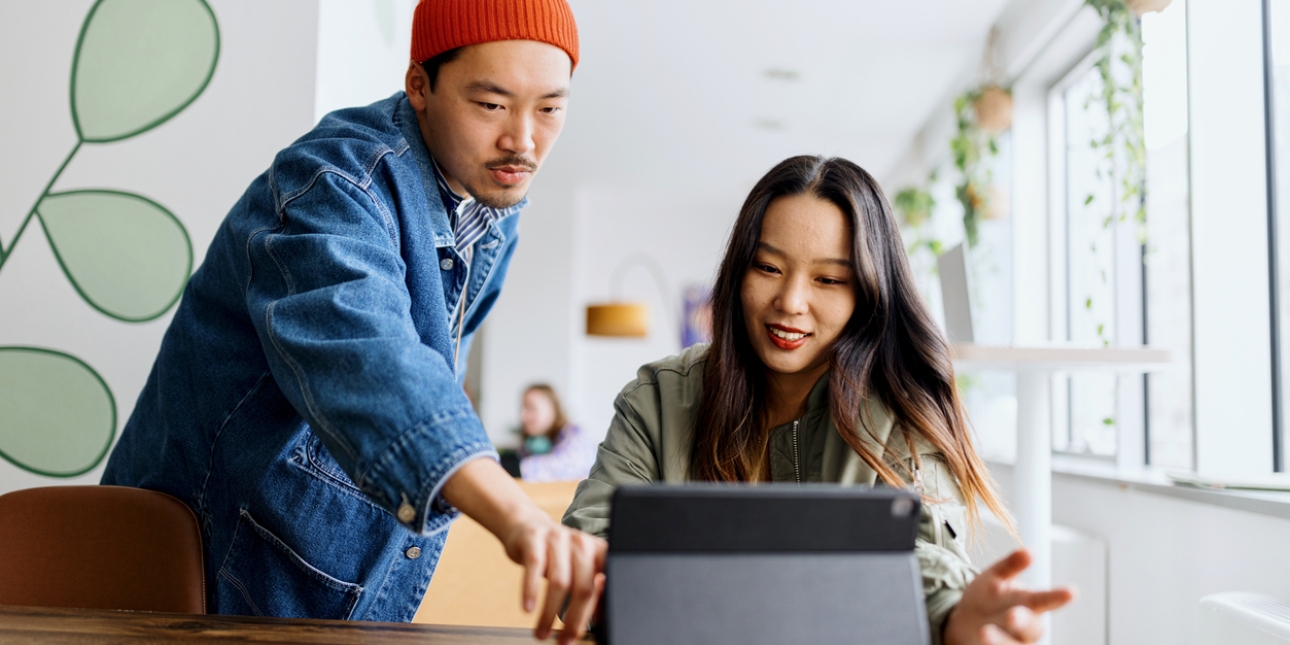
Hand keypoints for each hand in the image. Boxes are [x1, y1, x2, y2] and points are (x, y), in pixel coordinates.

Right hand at [440, 458, 606, 643]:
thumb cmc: (556, 555)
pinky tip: (528, 609)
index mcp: (598, 550)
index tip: (592, 631)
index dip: (601, 610)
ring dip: (549, 613)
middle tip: (566, 640)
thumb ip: (591, 587)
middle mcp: (581, 542)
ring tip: (542, 632)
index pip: (606, 583)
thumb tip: (600, 622)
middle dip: (576, 619)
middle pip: (584, 587)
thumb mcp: (578, 566)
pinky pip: (534, 568)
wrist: (526, 526)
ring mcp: (557, 538)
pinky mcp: (534, 539)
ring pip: (559, 582)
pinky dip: (531, 592)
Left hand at [944, 549, 1075, 644]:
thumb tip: (1029, 551)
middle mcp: (1026, 626)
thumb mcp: (996, 577)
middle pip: (1031, 627)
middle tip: (1012, 616)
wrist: (967, 620)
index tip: (1071, 592)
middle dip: (1022, 621)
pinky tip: (984, 642)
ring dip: (1000, 640)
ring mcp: (1012, 642)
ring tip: (985, 632)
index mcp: (1030, 603)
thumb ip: (1011, 565)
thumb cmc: (990, 596)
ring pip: (1011, 644)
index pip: (1045, 600)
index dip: (1057, 597)